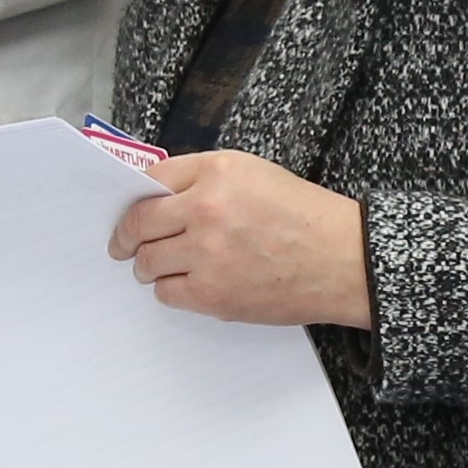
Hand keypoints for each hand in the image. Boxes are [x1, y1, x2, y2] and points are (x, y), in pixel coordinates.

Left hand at [111, 148, 373, 327]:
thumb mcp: (255, 173)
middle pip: (138, 224)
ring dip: (147, 265)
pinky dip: (170, 289)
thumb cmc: (305, 215)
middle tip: (123, 246)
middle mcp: (206, 209)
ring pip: (147, 262)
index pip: (151, 182)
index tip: (126, 212)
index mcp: (217, 172)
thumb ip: (204, 179)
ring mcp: (207, 255)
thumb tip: (156, 197)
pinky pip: (166, 293)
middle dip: (125, 237)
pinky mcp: (213, 295)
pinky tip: (187, 283)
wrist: (344, 261)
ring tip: (158, 266)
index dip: (133, 199)